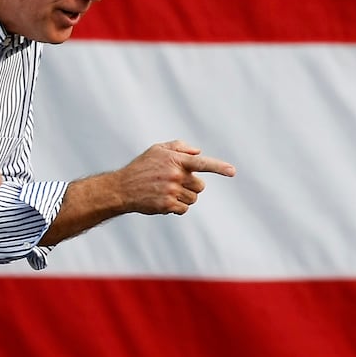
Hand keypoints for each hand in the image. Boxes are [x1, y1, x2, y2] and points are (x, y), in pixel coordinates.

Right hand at [116, 139, 235, 215]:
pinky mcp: (167, 205)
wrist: (122, 188)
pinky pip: (184, 209)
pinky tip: (164, 201)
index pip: (202, 163)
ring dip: (184, 197)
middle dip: (192, 186)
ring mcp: (171, 191)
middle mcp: (175, 175)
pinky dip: (178, 207)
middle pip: (200, 186)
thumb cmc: (142, 167)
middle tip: (175, 184)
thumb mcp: (157, 150)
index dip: (219, 167)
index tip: (232, 172)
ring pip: (193, 199)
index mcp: (175, 160)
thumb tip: (198, 152)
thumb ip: (179, 147)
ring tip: (167, 192)